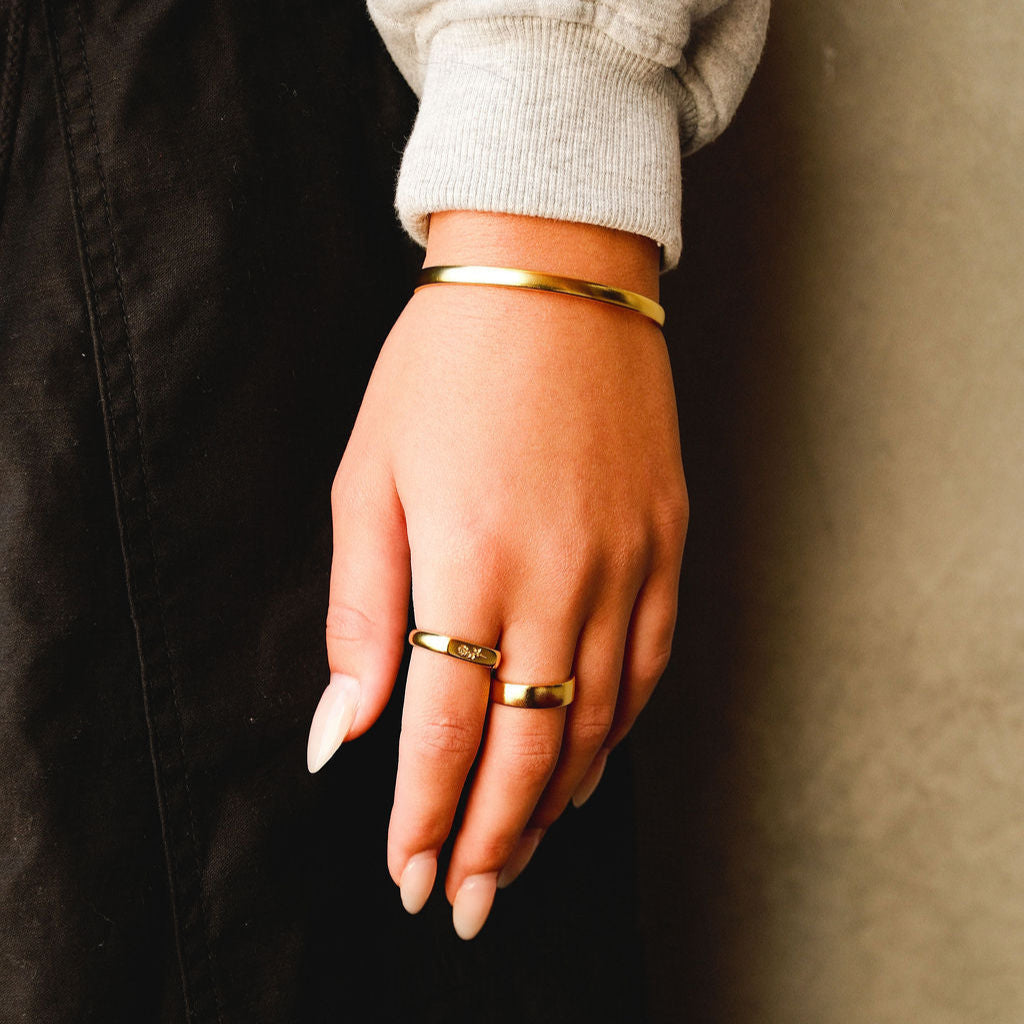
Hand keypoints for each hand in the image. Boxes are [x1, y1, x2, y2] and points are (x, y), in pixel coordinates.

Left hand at [306, 212, 687, 938]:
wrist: (555, 273)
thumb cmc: (445, 367)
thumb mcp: (370, 476)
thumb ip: (361, 610)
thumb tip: (339, 728)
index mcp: (469, 560)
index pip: (448, 729)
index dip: (426, 814)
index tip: (407, 873)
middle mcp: (560, 575)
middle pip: (532, 747)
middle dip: (492, 838)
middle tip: (464, 900)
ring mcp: (627, 560)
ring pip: (598, 719)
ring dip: (555, 800)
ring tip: (519, 853)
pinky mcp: (667, 541)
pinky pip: (649, 663)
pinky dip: (617, 728)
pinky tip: (589, 761)